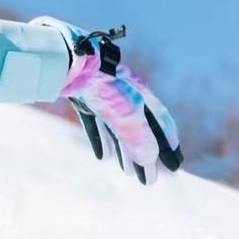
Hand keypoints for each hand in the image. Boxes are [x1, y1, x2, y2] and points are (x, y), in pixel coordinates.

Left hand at [33, 18, 182, 185]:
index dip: (168, 144)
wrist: (64, 59)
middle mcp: (123, 93)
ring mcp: (101, 95)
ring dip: (124, 151)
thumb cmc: (98, 82)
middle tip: (150, 179)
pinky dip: (100, 139)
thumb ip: (137, 135)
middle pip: (138, 129)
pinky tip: (103, 157)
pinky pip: (94, 122)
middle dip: (145, 155)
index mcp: (139, 93)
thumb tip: (150, 160)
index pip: (159, 121)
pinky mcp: (80, 96)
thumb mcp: (122, 111)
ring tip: (129, 173)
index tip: (175, 165)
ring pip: (116, 128)